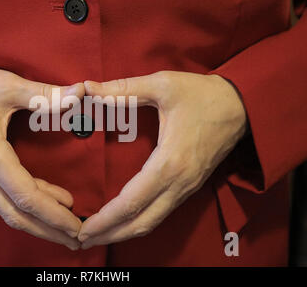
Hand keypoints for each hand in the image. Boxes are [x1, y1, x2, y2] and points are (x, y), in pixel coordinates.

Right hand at [0, 63, 83, 249]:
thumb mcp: (8, 85)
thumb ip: (45, 94)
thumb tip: (80, 92)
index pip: (26, 196)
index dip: (53, 213)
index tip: (77, 226)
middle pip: (17, 215)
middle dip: (49, 230)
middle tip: (79, 239)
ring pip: (10, 211)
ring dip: (39, 223)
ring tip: (68, 228)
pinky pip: (6, 197)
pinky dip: (30, 205)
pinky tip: (53, 201)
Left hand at [78, 71, 246, 247]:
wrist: (241, 105)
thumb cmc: (202, 95)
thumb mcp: (162, 85)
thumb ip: (123, 89)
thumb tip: (88, 88)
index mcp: (170, 162)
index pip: (132, 202)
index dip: (106, 218)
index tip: (83, 228)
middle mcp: (179, 183)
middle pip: (141, 222)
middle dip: (110, 234)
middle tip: (82, 239)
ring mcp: (186, 188)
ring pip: (153, 221)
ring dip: (124, 232)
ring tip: (98, 235)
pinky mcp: (189, 187)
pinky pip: (162, 213)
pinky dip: (140, 223)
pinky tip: (124, 221)